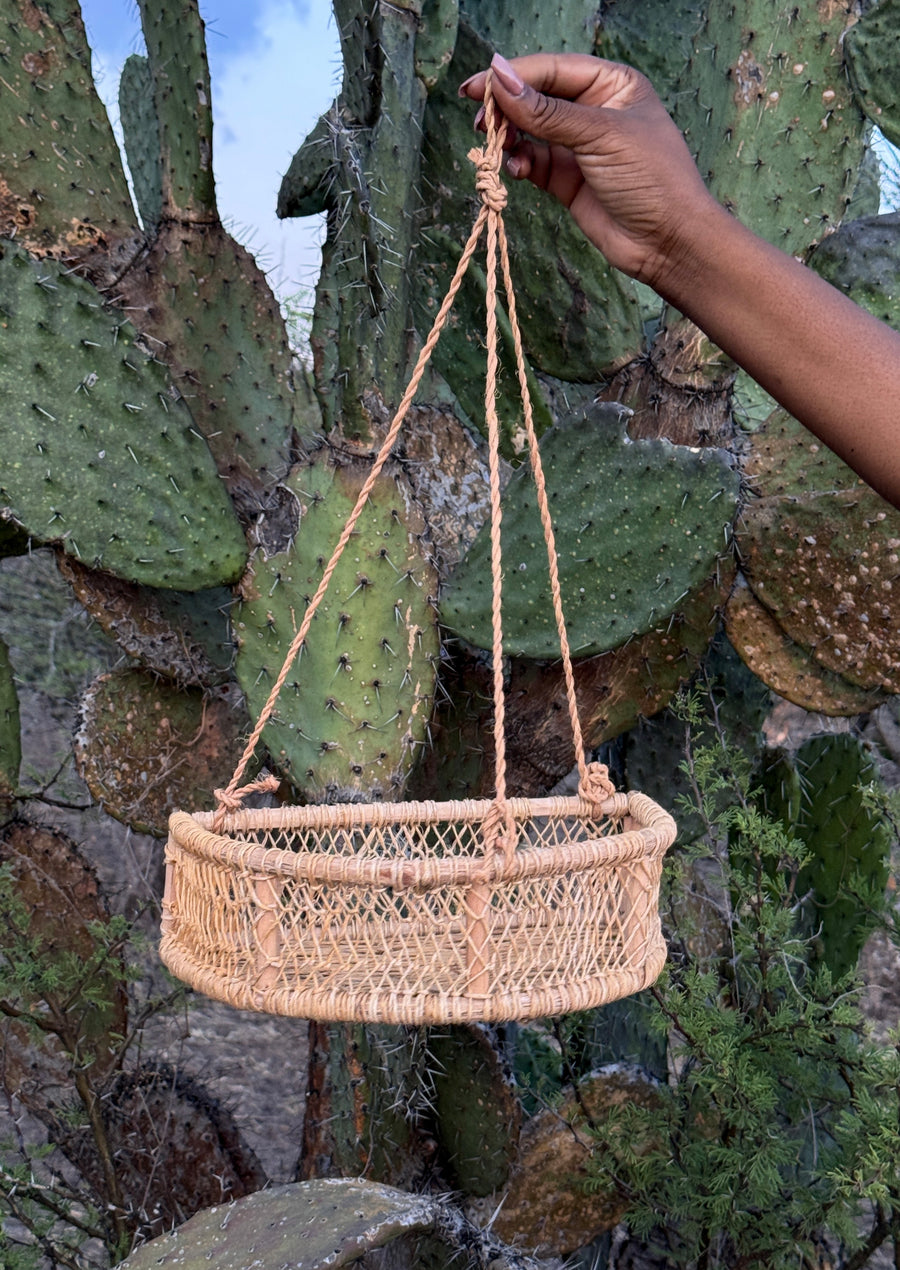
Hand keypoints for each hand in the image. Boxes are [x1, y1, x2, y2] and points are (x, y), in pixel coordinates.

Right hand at [459, 52, 716, 289]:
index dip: (513, 76)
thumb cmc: (651, 178)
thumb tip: (500, 78)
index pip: (552, 70)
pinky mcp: (567, 179)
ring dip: (509, 138)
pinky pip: (532, 163)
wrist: (668, 242)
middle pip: (536, 98)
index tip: (477, 86)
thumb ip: (547, 111)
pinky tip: (515, 171)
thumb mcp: (600, 135)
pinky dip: (519, 164)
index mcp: (611, 84)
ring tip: (494, 146)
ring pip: (530, 131)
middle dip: (506, 108)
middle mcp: (593, 110)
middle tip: (480, 121)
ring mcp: (578, 146)